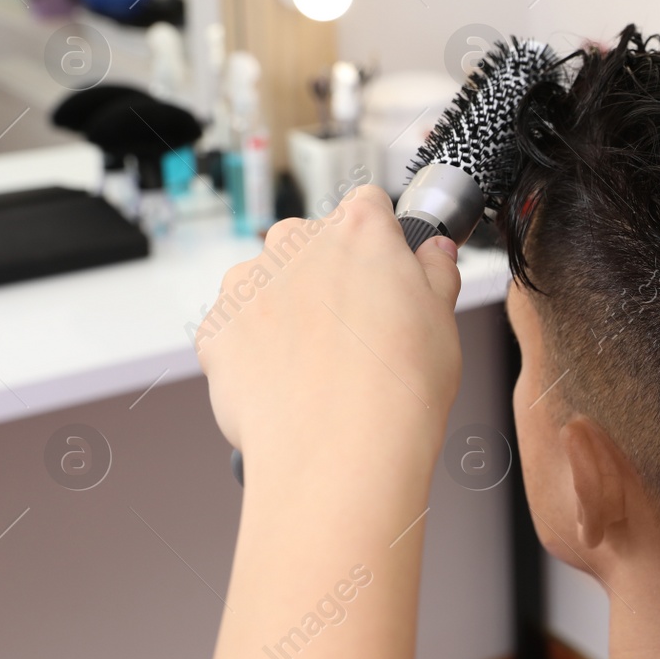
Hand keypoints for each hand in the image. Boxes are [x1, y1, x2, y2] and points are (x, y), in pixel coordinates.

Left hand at [196, 186, 461, 489]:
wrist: (338, 451)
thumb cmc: (398, 386)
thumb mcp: (444, 319)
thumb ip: (436, 272)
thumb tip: (434, 254)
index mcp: (357, 230)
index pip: (368, 207)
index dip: (381, 243)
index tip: (387, 274)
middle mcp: (295, 243)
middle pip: (311, 244)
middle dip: (329, 277)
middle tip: (358, 331)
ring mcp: (247, 286)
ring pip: (269, 286)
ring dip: (288, 312)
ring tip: (320, 367)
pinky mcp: (215, 330)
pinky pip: (237, 331)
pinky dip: (256, 353)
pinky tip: (288, 386)